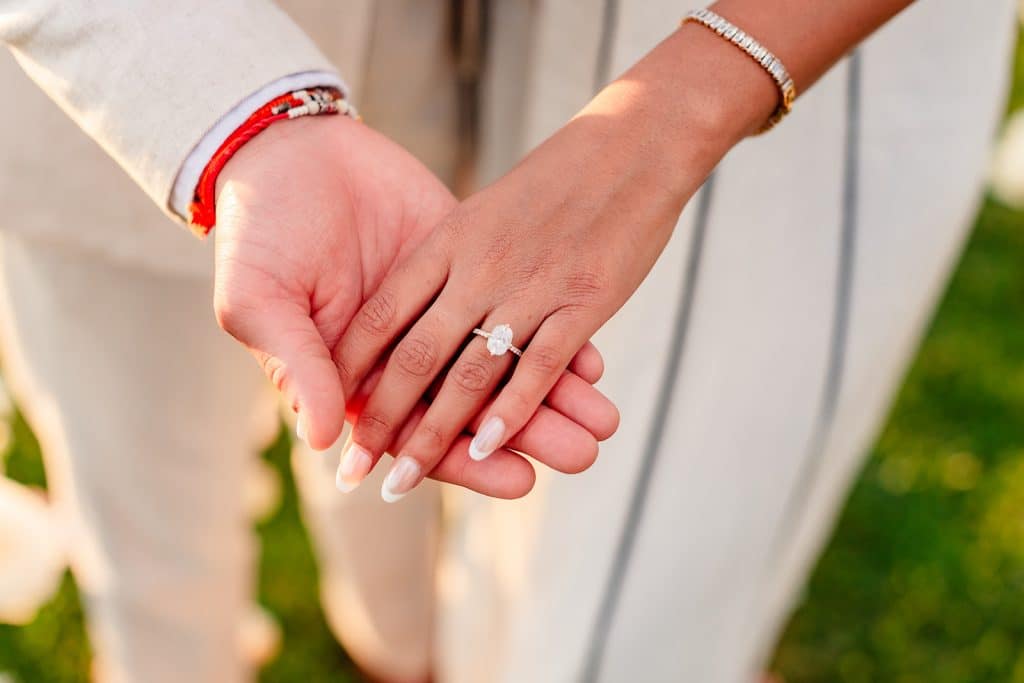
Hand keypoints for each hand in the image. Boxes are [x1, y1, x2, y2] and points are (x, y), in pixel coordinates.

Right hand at [212, 114, 617, 497]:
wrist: (289, 151)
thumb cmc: (259, 232)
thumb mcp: (261, 301)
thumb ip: (299, 366)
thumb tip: (326, 439)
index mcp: (355, 377)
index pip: (418, 432)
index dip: (466, 458)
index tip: (520, 480)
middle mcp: (405, 354)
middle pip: (474, 406)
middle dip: (528, 432)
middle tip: (581, 452)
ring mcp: (440, 309)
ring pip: (501, 362)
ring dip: (552, 392)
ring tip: (601, 418)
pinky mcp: (467, 262)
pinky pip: (514, 305)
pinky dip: (550, 330)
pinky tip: (590, 356)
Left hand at [331, 30, 740, 499]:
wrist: (634, 143)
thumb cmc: (559, 180)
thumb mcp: (487, 210)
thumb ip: (451, 262)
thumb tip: (416, 315)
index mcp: (446, 240)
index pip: (379, 318)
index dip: (348, 374)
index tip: (326, 415)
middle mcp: (477, 267)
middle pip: (414, 358)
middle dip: (381, 423)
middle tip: (355, 473)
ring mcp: (530, 286)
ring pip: (470, 376)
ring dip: (436, 438)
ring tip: (405, 483)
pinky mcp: (582, 301)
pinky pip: (537, 368)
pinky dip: (511, 414)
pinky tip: (488, 453)